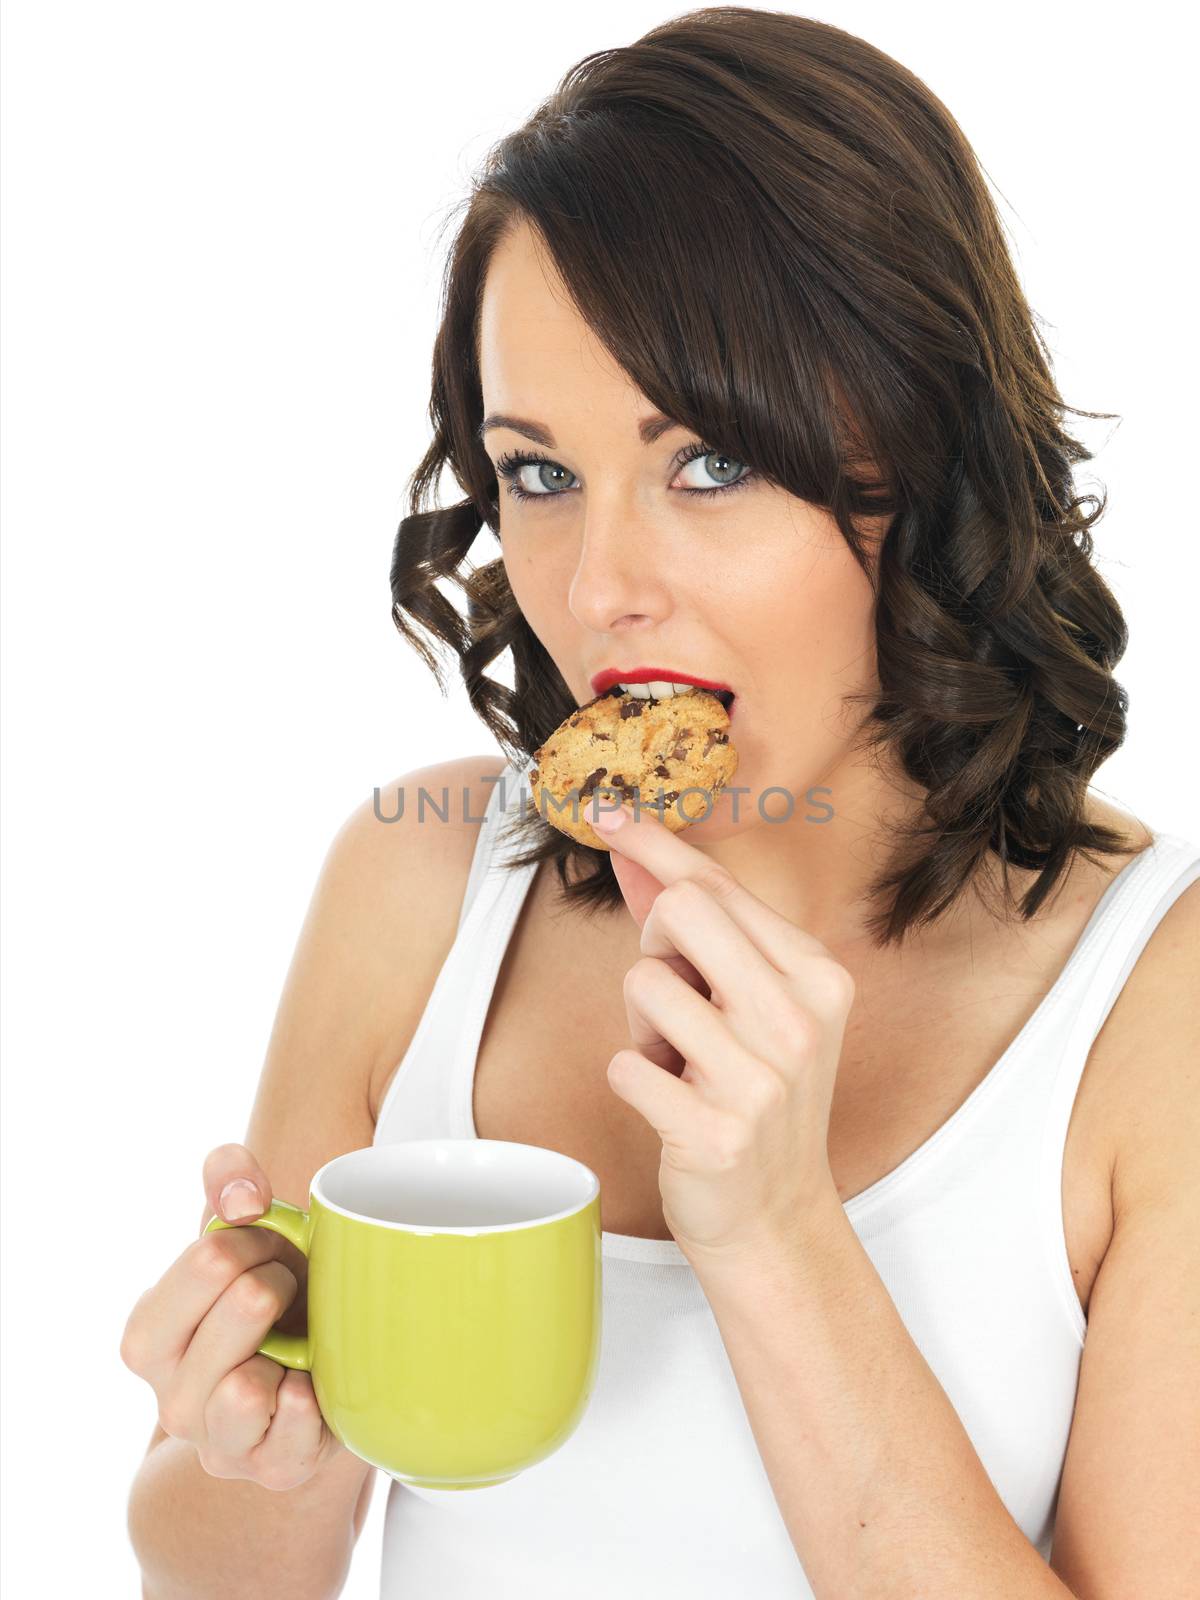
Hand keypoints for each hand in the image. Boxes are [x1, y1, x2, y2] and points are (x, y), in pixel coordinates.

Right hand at [119, 1143, 345, 1490]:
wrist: (316, 1372)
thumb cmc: (272, 1295)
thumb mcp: (245, 1229)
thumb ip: (228, 1179)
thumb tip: (244, 1198)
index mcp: (148, 1337)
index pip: (210, 1258)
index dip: (257, 1241)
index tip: (265, 1253)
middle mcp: (170, 1400)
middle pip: (244, 1303)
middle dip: (281, 1280)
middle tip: (284, 1295)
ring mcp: (218, 1443)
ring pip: (248, 1386)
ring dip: (294, 1342)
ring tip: (293, 1343)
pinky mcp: (271, 1470)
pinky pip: (295, 1428)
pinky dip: (315, 1397)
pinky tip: (311, 1384)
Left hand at [591, 796, 854, 1264]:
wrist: (775, 1215)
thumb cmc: (755, 1095)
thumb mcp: (750, 1003)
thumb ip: (701, 930)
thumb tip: (636, 853)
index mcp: (814, 974)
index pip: (717, 885)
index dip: (655, 844)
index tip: (607, 812)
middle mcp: (798, 1017)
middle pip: (681, 912)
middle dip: (655, 949)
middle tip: (677, 1004)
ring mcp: (761, 1077)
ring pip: (644, 985)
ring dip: (643, 1027)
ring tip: (681, 1064)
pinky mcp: (715, 1130)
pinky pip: (625, 1065)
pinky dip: (633, 1079)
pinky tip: (672, 1105)